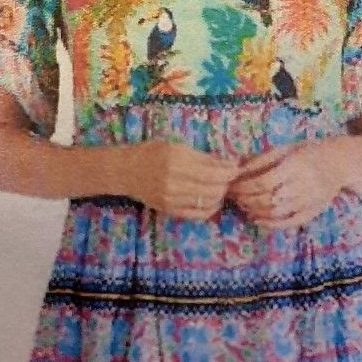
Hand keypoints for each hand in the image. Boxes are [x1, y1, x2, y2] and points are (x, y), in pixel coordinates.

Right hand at [119, 139, 240, 219]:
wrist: (125, 171)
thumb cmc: (150, 153)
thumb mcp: (176, 147)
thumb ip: (202, 157)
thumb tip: (227, 163)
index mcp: (177, 161)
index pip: (213, 171)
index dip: (229, 171)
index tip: (236, 168)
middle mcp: (175, 181)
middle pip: (213, 188)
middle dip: (226, 183)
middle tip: (228, 178)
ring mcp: (172, 198)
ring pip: (207, 202)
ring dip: (219, 196)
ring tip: (220, 188)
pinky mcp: (169, 210)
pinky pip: (197, 214)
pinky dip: (210, 209)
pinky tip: (212, 202)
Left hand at [227, 139, 346, 229]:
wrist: (340, 163)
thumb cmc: (309, 152)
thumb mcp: (286, 148)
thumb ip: (263, 159)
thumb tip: (237, 169)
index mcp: (296, 166)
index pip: (264, 182)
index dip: (245, 187)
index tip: (233, 185)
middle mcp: (303, 185)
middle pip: (268, 199)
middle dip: (247, 200)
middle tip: (234, 197)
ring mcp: (309, 201)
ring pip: (276, 213)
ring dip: (255, 212)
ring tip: (243, 206)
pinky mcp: (312, 212)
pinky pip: (289, 223)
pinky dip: (270, 224)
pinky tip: (257, 220)